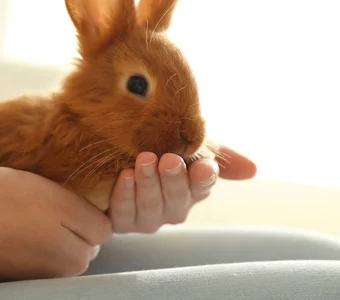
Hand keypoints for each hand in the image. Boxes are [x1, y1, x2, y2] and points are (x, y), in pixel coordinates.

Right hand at [0, 167, 111, 280]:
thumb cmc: (2, 198)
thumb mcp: (48, 189)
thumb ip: (77, 206)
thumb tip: (95, 221)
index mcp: (80, 238)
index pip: (102, 227)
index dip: (85, 211)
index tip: (65, 201)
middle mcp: (71, 264)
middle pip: (86, 244)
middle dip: (73, 230)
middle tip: (42, 210)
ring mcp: (50, 275)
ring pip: (66, 255)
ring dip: (56, 243)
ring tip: (27, 222)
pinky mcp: (29, 281)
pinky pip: (46, 265)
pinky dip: (38, 255)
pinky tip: (18, 237)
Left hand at [108, 146, 255, 232]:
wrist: (112, 151)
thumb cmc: (155, 146)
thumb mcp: (186, 144)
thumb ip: (218, 154)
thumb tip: (252, 169)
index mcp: (192, 189)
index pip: (203, 187)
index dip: (204, 178)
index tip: (203, 166)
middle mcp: (172, 208)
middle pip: (177, 199)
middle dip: (174, 179)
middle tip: (169, 159)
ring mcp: (147, 218)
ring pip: (151, 207)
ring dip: (149, 184)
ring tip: (143, 161)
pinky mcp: (121, 222)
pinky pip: (124, 213)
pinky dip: (124, 194)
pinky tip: (124, 176)